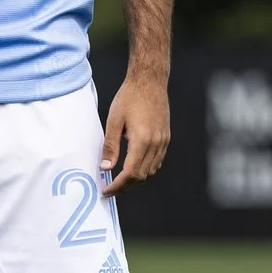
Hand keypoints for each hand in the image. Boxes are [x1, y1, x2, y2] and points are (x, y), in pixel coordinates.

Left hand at [100, 76, 169, 195]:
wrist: (149, 81)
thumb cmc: (129, 97)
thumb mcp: (114, 121)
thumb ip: (110, 146)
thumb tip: (105, 168)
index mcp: (142, 140)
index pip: (130, 173)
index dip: (117, 186)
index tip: (106, 191)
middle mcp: (155, 144)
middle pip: (141, 176)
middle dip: (125, 187)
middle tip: (110, 190)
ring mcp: (163, 142)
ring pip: (150, 171)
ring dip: (136, 180)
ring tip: (120, 182)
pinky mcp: (166, 138)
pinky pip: (157, 162)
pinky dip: (145, 170)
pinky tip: (134, 168)